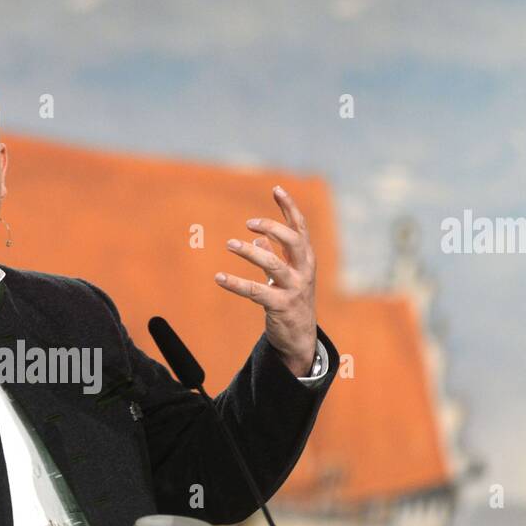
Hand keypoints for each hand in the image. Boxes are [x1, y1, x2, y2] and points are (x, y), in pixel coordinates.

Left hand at [215, 185, 317, 378]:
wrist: (300, 337)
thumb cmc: (292, 300)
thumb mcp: (286, 275)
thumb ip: (275, 255)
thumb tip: (258, 239)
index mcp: (306, 258)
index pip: (300, 227)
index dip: (289, 207)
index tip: (276, 189)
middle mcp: (304, 270)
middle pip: (294, 241)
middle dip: (273, 227)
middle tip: (249, 223)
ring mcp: (294, 288)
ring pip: (274, 265)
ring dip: (251, 252)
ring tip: (230, 244)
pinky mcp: (281, 305)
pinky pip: (256, 291)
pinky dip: (236, 283)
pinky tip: (219, 277)